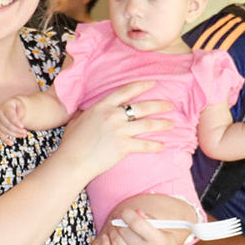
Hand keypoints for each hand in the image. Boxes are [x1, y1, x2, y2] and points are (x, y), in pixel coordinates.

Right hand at [0, 96, 30, 140]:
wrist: (11, 107)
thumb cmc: (17, 106)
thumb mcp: (21, 104)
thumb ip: (21, 110)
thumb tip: (19, 119)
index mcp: (5, 107)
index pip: (10, 115)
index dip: (16, 122)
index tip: (22, 127)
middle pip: (7, 124)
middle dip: (17, 130)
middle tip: (25, 133)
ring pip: (5, 131)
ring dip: (15, 134)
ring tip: (24, 135)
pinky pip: (0, 135)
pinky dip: (5, 140)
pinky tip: (11, 143)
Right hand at [56, 81, 171, 180]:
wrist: (73, 161)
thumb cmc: (72, 142)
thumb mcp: (77, 120)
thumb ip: (86, 111)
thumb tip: (86, 108)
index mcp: (102, 106)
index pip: (126, 91)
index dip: (141, 85)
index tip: (153, 83)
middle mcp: (113, 116)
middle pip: (142, 107)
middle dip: (159, 105)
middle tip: (171, 105)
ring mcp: (119, 131)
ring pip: (147, 125)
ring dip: (162, 124)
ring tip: (172, 124)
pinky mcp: (123, 147)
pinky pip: (144, 145)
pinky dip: (155, 146)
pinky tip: (163, 146)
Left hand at [98, 208, 186, 244]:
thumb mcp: (164, 232)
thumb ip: (149, 220)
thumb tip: (135, 212)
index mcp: (158, 241)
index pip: (135, 222)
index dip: (127, 213)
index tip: (125, 211)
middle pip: (124, 231)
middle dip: (119, 221)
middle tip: (118, 218)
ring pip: (116, 242)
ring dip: (112, 231)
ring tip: (114, 226)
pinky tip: (105, 237)